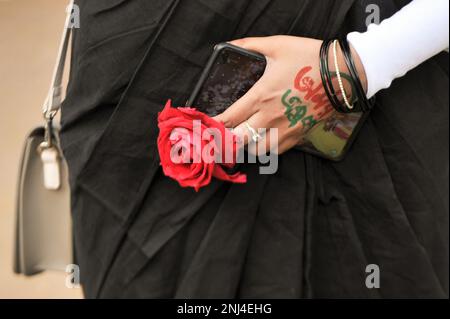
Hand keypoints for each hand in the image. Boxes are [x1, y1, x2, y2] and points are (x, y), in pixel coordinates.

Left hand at [214, 35, 366, 154]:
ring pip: (256, 151)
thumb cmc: (310, 58)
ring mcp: (285, 129)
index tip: (206, 126)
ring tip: (243, 137)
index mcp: (260, 96)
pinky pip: (276, 151)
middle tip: (221, 135)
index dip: (213, 126)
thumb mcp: (278, 45)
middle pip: (238, 140)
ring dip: (245, 146)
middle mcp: (270, 117)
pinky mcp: (298, 135)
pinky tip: (263, 138)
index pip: (228, 119)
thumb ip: (250, 45)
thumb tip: (228, 44)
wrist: (343, 74)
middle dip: (225, 140)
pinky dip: (265, 148)